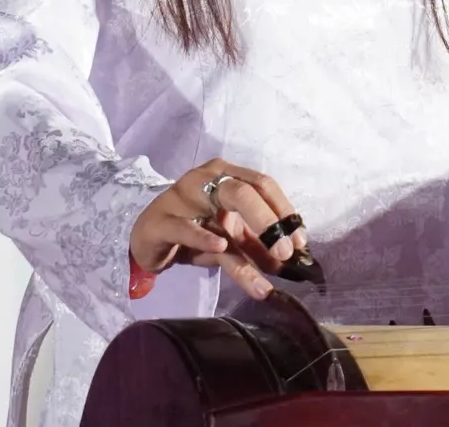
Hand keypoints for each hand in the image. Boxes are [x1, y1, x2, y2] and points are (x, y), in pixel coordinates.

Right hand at [129, 160, 309, 300]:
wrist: (147, 240)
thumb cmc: (193, 230)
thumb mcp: (229, 237)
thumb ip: (256, 245)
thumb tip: (288, 261)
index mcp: (225, 174)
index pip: (262, 184)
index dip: (285, 211)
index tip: (300, 241)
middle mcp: (205, 178)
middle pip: (245, 191)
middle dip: (270, 221)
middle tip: (286, 253)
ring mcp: (182, 196)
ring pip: (222, 212)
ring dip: (248, 245)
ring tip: (269, 274)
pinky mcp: (163, 221)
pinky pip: (188, 228)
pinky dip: (206, 238)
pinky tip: (221, 246)